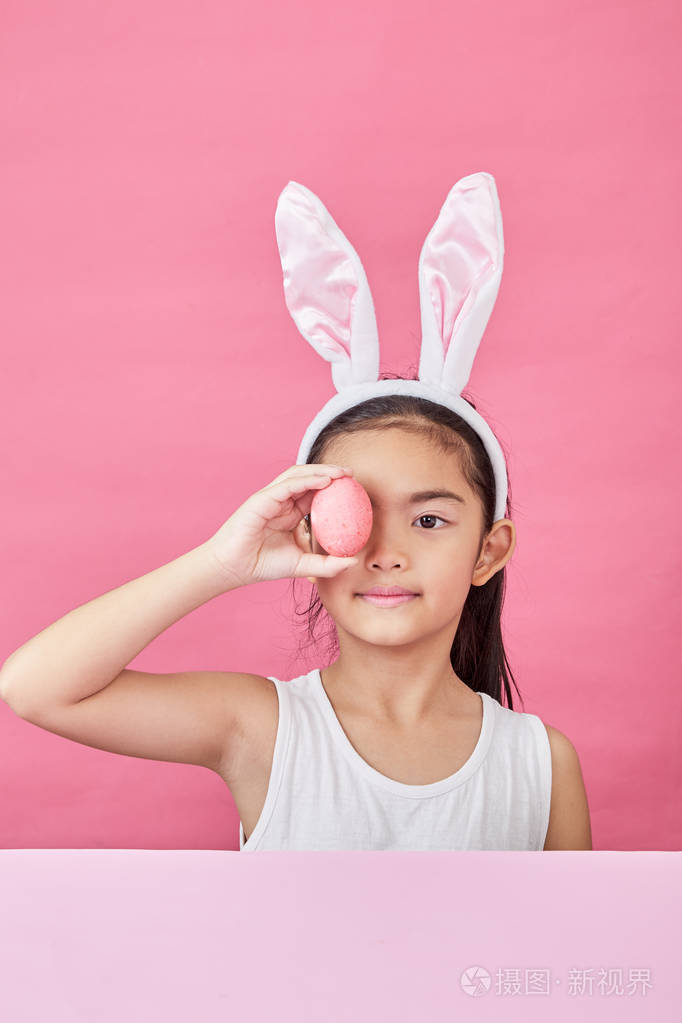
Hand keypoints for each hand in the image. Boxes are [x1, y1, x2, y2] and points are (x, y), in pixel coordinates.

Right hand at [203, 464, 357, 588]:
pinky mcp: (261, 499)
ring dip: (320, 471)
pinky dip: (306, 480)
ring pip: (298, 476)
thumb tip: (353, 561)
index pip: (315, 493)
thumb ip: (326, 564)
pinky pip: (286, 485)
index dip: (334, 487)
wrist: (234, 568)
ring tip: (341, 473)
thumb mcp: (302, 565)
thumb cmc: (264, 565)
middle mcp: (281, 501)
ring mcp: (271, 498)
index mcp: (290, 513)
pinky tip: (324, 481)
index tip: (355, 488)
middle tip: (351, 475)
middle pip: (308, 478)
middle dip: (330, 472)